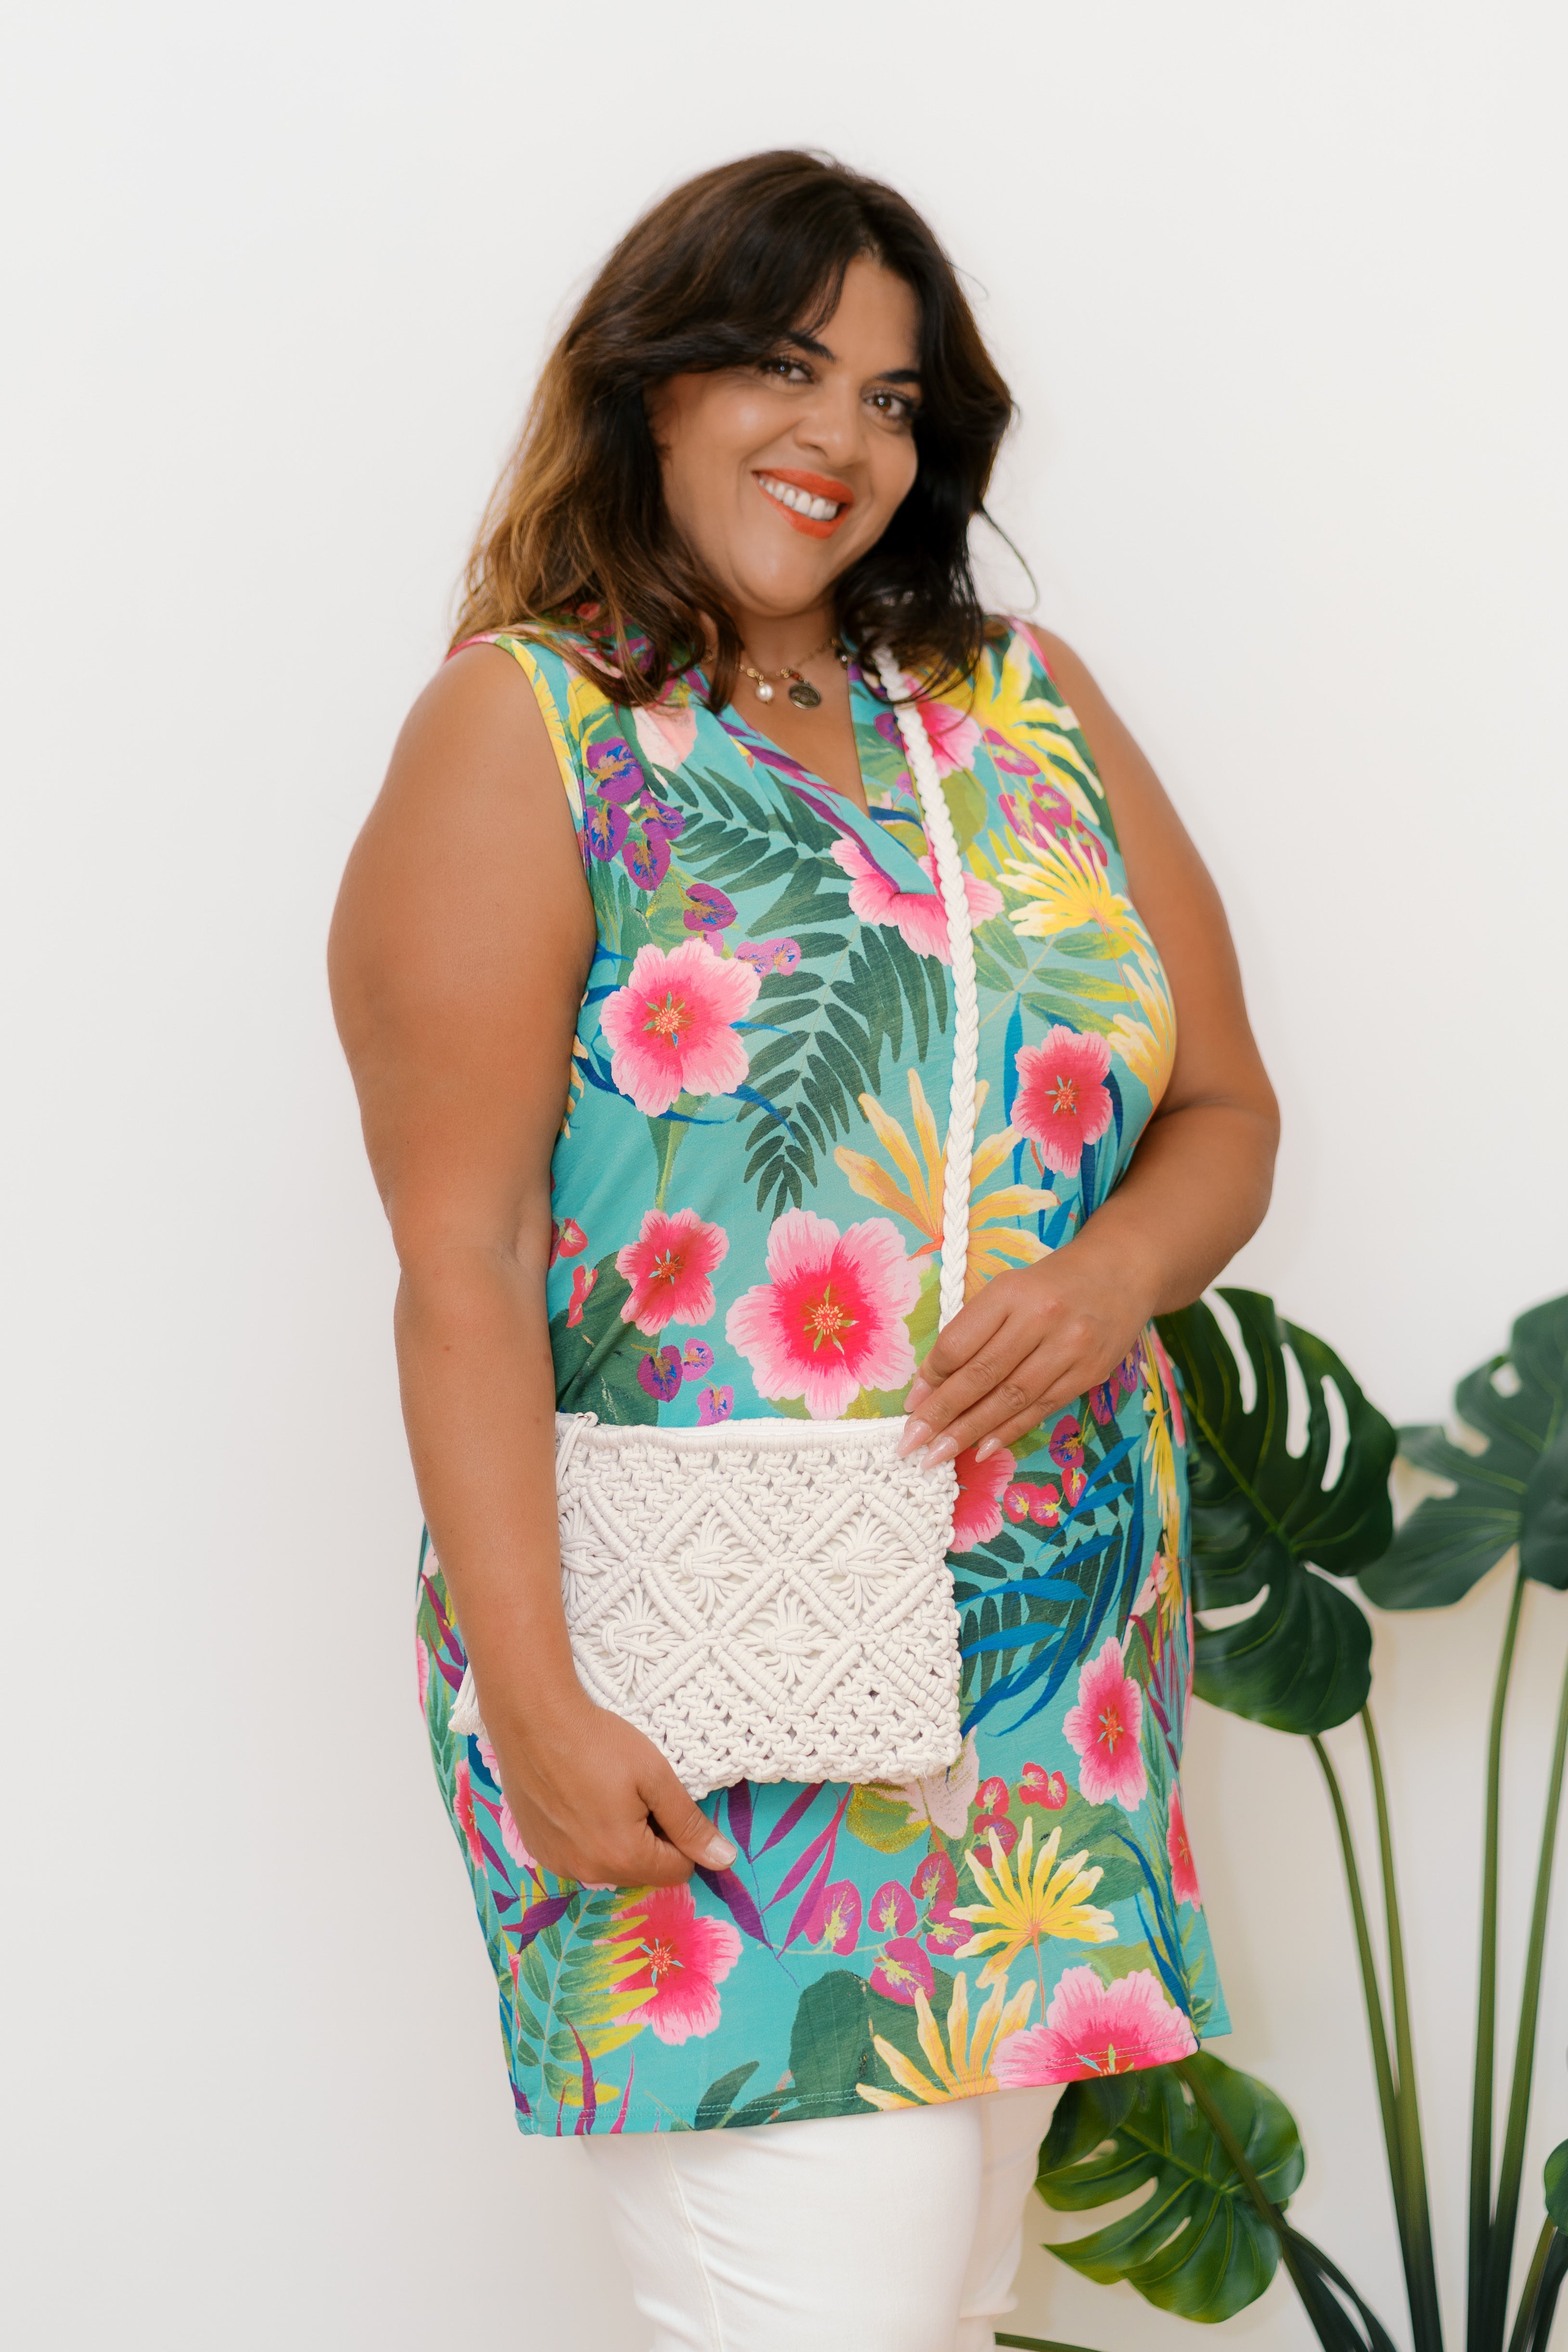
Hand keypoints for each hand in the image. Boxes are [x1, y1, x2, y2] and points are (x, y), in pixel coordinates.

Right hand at [488, 1687, 735, 1889]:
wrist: (534, 1720)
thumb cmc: (599, 1743)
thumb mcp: (656, 1777)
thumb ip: (690, 1825)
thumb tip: (725, 1861)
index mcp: (625, 1858)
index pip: (678, 1870)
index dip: (682, 1837)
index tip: (665, 1802)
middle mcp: (589, 1873)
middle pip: (643, 1871)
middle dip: (650, 1840)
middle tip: (635, 1794)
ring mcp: (558, 1864)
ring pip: (610, 1865)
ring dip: (617, 1841)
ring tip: (604, 1794)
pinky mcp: (538, 1850)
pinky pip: (577, 1856)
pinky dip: (585, 1837)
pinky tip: (578, 1799)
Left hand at [897, 1239, 1156, 1467]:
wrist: (1122, 1273)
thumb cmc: (1049, 1284)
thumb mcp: (1006, 1291)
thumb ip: (969, 1333)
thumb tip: (929, 1386)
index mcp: (1010, 1292)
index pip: (960, 1343)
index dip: (931, 1378)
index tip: (911, 1405)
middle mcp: (1040, 1318)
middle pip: (981, 1375)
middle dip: (942, 1414)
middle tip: (911, 1444)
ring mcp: (1069, 1347)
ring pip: (1010, 1398)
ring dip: (970, 1432)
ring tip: (939, 1455)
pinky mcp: (1089, 1372)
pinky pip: (1041, 1409)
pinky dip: (1009, 1431)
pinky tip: (982, 1449)